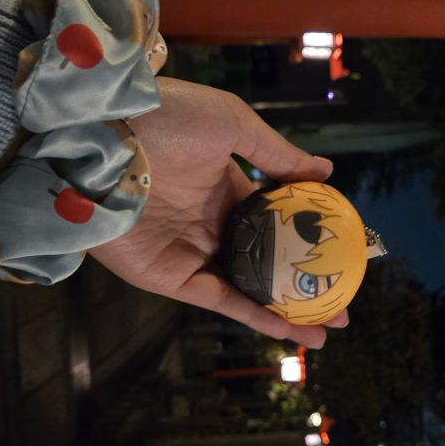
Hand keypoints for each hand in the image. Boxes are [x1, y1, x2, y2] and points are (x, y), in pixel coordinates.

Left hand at [89, 78, 347, 348]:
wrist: (101, 136)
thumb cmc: (166, 119)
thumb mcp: (233, 124)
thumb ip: (277, 154)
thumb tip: (326, 171)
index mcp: (225, 187)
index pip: (274, 218)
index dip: (307, 236)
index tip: (341, 249)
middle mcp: (210, 223)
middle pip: (266, 261)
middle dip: (303, 282)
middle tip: (343, 297)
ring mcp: (190, 252)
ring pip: (248, 288)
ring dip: (287, 310)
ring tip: (328, 326)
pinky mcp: (169, 277)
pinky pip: (221, 301)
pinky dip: (255, 316)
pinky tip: (291, 327)